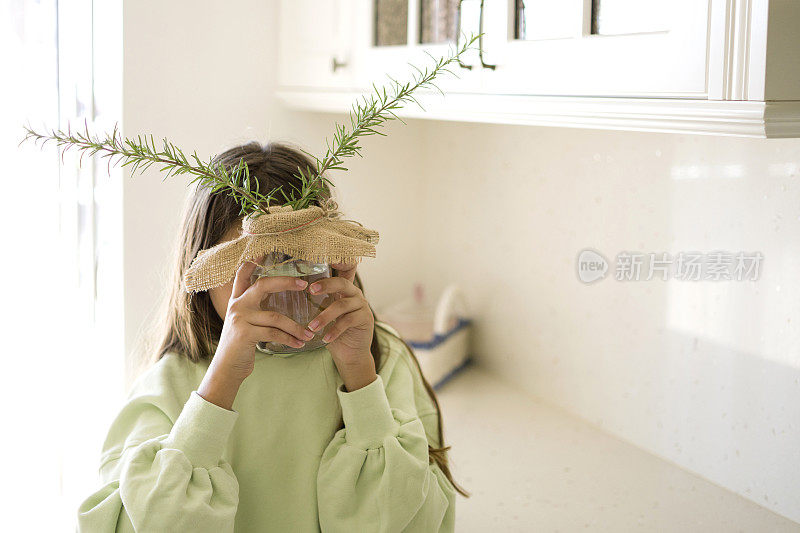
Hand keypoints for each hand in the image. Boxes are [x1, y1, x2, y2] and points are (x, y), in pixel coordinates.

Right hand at [198, 258, 312, 408]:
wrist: (226, 369)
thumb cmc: (241, 345)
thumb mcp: (244, 322)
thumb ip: (255, 308)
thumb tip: (277, 297)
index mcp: (237, 300)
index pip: (243, 273)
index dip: (254, 260)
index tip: (266, 249)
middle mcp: (237, 305)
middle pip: (264, 285)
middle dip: (286, 282)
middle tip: (305, 284)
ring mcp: (240, 318)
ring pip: (276, 317)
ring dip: (296, 327)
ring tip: (309, 334)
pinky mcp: (245, 334)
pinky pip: (274, 334)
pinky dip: (290, 339)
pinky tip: (299, 344)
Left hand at [307, 262, 376, 390]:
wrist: (350, 352)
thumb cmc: (332, 330)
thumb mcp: (324, 313)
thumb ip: (315, 302)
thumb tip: (287, 296)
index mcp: (343, 288)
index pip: (346, 268)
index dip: (342, 261)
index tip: (331, 260)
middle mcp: (354, 293)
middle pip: (342, 283)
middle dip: (326, 285)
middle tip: (310, 290)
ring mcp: (361, 305)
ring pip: (342, 305)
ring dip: (325, 316)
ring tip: (311, 327)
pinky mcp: (365, 318)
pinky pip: (348, 321)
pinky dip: (334, 330)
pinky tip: (325, 339)